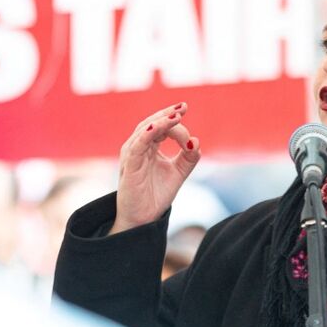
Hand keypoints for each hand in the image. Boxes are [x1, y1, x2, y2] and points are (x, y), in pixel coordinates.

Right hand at [110, 102, 200, 234]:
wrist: (143, 219)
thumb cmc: (156, 195)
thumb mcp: (178, 173)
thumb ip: (189, 158)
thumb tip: (196, 141)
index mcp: (149, 147)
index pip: (162, 127)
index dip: (177, 124)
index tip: (190, 130)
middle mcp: (138, 147)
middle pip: (152, 123)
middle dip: (167, 114)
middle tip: (184, 107)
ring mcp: (132, 154)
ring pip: (144, 129)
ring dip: (161, 121)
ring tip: (176, 116)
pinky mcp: (130, 164)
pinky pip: (137, 144)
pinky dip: (147, 133)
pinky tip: (157, 126)